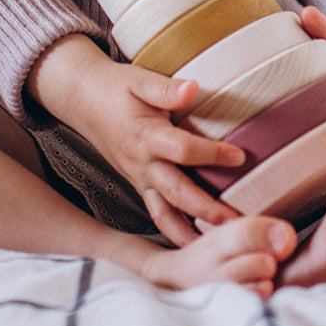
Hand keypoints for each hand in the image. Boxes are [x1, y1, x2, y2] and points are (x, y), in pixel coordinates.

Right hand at [28, 35, 244, 244]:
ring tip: (219, 245)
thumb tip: (193, 88)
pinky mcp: (139, 184)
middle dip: (206, 210)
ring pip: (165, 214)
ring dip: (190, 232)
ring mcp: (139, 178)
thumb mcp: (139, 80)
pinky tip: (196, 244)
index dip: (212, 154)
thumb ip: (166, 89)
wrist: (84, 99)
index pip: (183, 150)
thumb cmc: (116, 87)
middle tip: (236, 223)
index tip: (240, 156)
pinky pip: (157, 214)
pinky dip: (175, 232)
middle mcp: (143, 163)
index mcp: (146, 136)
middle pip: (177, 193)